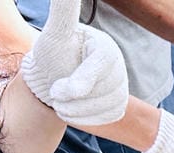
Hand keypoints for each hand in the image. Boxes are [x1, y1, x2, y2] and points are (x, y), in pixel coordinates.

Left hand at [20, 0, 129, 126]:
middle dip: (72, 99)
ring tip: (61, 102)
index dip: (79, 82)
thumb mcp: (56, 32)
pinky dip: (83, 119)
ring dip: (75, 111)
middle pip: (101, 91)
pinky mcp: (118, 108)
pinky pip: (104, 119)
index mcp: (106, 47)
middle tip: (55, 92)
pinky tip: (73, 109)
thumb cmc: (52, 55)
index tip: (58, 92)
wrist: (52, 82)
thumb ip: (65, 8)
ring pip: (102, 108)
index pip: (100, 67)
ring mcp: (121, 89)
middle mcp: (119, 68)